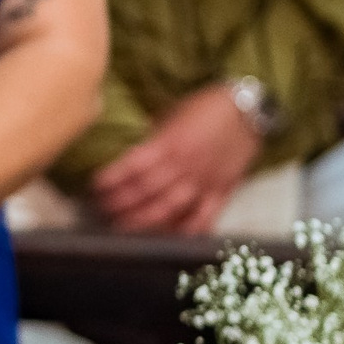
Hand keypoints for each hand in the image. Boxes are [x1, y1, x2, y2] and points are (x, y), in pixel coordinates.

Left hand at [91, 83, 259, 233]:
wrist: (249, 109)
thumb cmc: (206, 106)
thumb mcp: (172, 113)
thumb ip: (153, 136)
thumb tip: (131, 151)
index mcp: (169, 143)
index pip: (133, 166)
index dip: (111, 179)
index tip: (94, 186)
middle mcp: (185, 166)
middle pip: (146, 191)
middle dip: (120, 203)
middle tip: (101, 209)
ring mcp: (204, 181)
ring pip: (170, 208)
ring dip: (143, 220)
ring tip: (122, 226)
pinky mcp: (222, 191)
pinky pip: (204, 217)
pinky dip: (187, 230)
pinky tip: (169, 237)